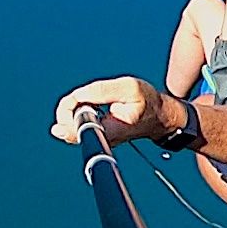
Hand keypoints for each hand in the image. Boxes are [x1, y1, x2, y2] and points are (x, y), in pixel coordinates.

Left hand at [51, 76, 174, 145]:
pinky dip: (76, 113)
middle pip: (69, 129)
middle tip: (89, 97)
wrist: (159, 116)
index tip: (76, 101)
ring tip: (92, 101)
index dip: (67, 114)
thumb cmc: (146, 100)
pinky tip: (89, 106)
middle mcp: (103, 140)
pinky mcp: (97, 137)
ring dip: (72, 110)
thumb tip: (75, 99)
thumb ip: (99, 91)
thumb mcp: (127, 87)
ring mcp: (99, 140)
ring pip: (69, 128)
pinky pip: (75, 127)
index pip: (78, 129)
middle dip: (69, 108)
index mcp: (111, 130)